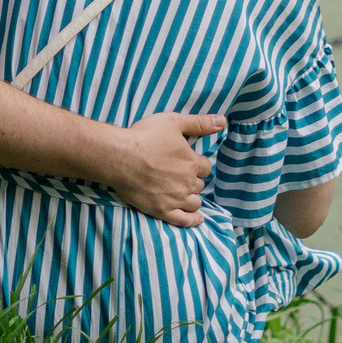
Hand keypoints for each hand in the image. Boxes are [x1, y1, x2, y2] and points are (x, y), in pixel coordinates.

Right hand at [110, 112, 224, 225]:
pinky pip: (184, 220)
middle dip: (193, 180)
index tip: (188, 162)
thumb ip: (199, 123)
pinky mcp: (162, 210)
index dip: (197, 164)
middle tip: (179, 175)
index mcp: (192, 163)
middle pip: (199, 185)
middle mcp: (187, 183)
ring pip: (195, 202)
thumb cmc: (144, 137)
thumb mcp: (173, 122)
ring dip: (192, 197)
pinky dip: (192, 220)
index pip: (205, 167)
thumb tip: (222, 121)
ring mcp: (175, 199)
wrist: (119, 156)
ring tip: (184, 193)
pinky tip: (197, 219)